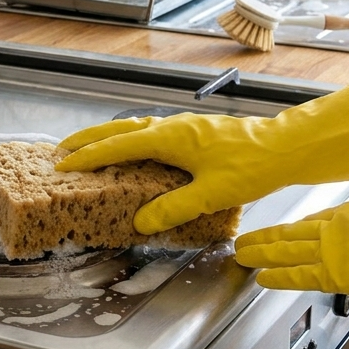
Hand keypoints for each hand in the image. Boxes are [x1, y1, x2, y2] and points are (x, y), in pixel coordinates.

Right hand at [57, 68, 348, 233]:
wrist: (287, 147)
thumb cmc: (253, 165)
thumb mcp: (211, 194)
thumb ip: (174, 207)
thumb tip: (144, 221)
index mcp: (170, 137)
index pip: (118, 145)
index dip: (89, 156)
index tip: (63, 164)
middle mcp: (173, 127)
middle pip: (120, 129)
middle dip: (89, 139)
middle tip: (62, 149)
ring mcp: (184, 128)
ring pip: (135, 129)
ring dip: (109, 139)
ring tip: (90, 151)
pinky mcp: (195, 135)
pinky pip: (151, 135)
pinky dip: (131, 142)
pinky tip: (135, 156)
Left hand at [234, 194, 348, 310]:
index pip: (313, 222)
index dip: (292, 231)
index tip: (280, 235)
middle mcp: (338, 228)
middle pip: (291, 233)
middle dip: (265, 238)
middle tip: (244, 241)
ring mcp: (336, 250)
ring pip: (286, 250)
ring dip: (261, 254)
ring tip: (242, 256)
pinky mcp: (340, 273)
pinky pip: (299, 274)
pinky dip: (278, 275)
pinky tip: (263, 277)